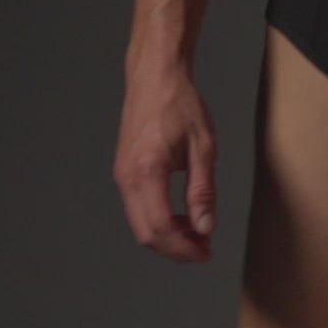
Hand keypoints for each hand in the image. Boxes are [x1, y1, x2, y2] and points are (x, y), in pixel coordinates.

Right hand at [113, 65, 218, 262]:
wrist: (155, 75)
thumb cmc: (180, 103)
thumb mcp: (203, 146)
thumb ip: (203, 190)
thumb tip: (205, 227)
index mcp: (146, 171)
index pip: (161, 227)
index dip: (184, 247)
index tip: (206, 252)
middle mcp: (127, 177)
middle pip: (146, 233)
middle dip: (175, 248)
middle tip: (203, 249)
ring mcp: (122, 175)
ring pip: (140, 223)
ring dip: (167, 236)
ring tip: (196, 233)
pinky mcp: (124, 171)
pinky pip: (138, 208)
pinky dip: (158, 220)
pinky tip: (181, 216)